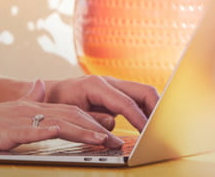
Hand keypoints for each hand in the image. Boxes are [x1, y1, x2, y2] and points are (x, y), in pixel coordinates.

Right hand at [0, 81, 124, 150]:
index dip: (92, 120)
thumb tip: (41, 85)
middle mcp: (30, 109)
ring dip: (83, 131)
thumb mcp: (7, 109)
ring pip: (59, 122)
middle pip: (71, 115)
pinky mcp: (8, 131)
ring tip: (103, 141)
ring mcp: (20, 119)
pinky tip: (63, 133)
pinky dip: (50, 131)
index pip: (69, 111)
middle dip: (97, 128)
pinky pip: (33, 130)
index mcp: (32, 106)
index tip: (110, 132)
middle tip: (117, 141)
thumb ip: (27, 98)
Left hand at [43, 75, 158, 130]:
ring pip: (144, 93)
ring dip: (154, 108)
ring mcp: (114, 86)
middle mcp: (109, 82)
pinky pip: (137, 98)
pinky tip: (150, 123)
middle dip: (156, 108)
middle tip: (162, 127)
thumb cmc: (59, 102)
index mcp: (96, 85)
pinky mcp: (117, 93)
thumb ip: (93, 118)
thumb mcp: (72, 113)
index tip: (148, 132)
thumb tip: (112, 122)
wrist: (52, 93)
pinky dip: (146, 109)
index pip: (126, 102)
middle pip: (143, 91)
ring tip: (160, 126)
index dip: (139, 118)